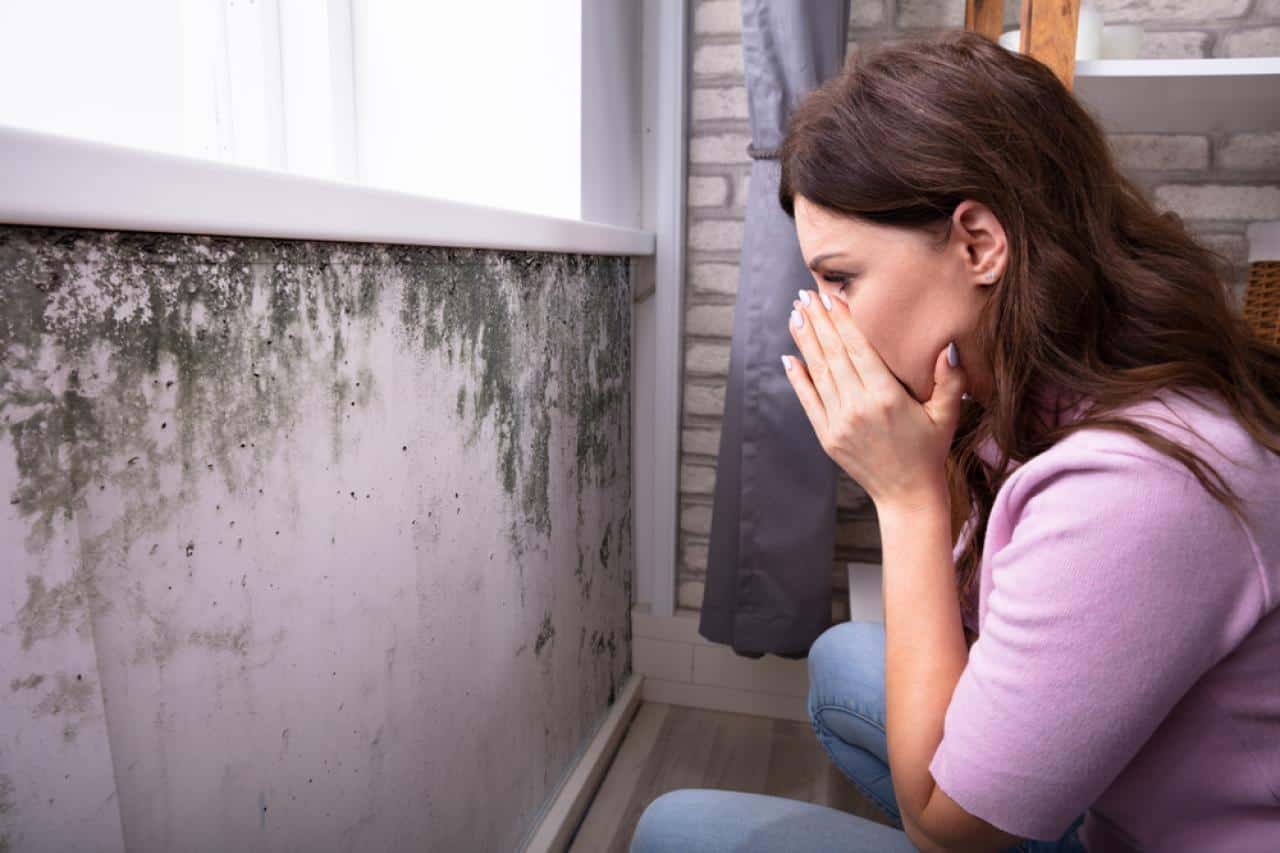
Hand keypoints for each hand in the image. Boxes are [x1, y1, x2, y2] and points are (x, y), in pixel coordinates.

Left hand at [781, 289, 966, 511]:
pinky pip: (808, 401)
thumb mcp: (947, 413)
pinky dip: (798, 378)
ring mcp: (839, 423)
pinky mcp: (827, 437)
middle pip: (833, 354)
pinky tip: (789, 356)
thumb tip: (946, 346)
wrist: (907, 495)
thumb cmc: (929, 450)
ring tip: (796, 315)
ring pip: (818, 373)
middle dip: (818, 322)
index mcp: (887, 397)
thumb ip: (949, 379)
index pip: (858, 349)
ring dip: (805, 342)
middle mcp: (859, 407)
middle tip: (804, 295)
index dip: (841, 320)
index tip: (830, 297)